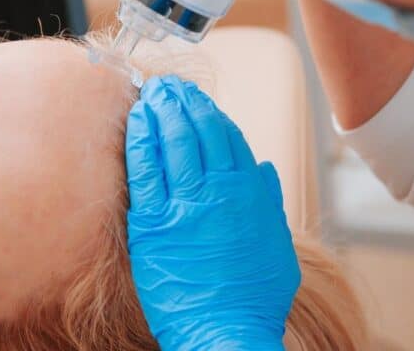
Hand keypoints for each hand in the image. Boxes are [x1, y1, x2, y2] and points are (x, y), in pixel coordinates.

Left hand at [126, 76, 299, 350]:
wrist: (226, 329)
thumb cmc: (253, 295)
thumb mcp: (277, 245)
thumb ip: (269, 202)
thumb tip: (262, 169)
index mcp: (249, 193)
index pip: (228, 138)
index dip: (211, 113)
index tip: (198, 100)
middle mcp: (219, 190)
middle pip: (200, 132)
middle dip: (184, 103)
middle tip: (171, 86)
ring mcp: (186, 203)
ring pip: (174, 142)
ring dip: (163, 111)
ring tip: (154, 92)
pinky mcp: (154, 222)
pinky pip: (145, 170)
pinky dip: (142, 139)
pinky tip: (136, 119)